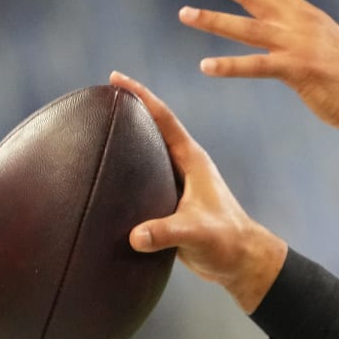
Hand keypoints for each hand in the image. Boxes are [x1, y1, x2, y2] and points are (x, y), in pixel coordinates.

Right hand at [109, 72, 285, 310]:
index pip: (163, 119)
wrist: (241, 261)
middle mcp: (185, 166)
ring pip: (147, 153)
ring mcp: (178, 183)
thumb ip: (167, 233)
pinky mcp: (171, 202)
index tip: (115, 77)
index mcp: (192, 161)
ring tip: (97, 128)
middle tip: (100, 95)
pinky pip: (144, 178)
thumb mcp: (196, 233)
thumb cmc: (226, 242)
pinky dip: (126, 170)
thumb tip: (135, 236)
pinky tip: (106, 172)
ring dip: (126, 140)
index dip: (140, 95)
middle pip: (152, 128)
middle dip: (128, 110)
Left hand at [179, 0, 338, 135]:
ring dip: (213, 19)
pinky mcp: (299, 70)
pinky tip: (205, 66)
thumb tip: (282, 33)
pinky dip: (230, 65)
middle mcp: (300, 22)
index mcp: (306, 14)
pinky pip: (257, 66)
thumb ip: (301, 35)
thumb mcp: (325, 44)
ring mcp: (299, 44)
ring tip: (184, 13)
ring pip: (248, 27)